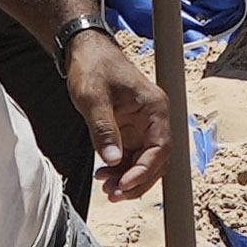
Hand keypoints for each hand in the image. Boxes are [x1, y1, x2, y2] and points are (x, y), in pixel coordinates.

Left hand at [75, 25, 172, 198]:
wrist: (86, 51)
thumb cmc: (94, 67)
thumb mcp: (94, 98)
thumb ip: (104, 130)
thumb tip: (112, 160)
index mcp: (154, 108)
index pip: (160, 147)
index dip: (145, 170)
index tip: (125, 184)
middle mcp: (154, 119)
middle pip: (157, 160)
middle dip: (138, 181)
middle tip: (114, 194)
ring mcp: (143, 127)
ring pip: (145, 163)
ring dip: (129, 180)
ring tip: (107, 190)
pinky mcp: (130, 131)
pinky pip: (132, 158)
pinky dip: (121, 171)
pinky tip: (104, 176)